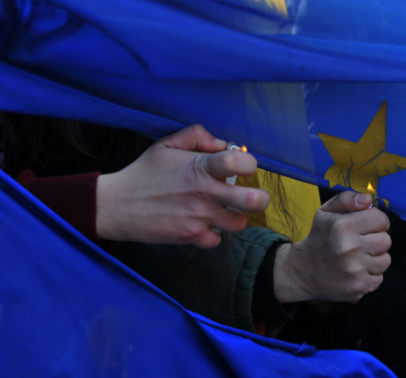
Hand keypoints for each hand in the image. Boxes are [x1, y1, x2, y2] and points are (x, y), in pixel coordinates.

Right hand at [96, 124, 269, 246]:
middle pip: (253, 200)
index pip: (239, 162)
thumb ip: (198, 136)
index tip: (244, 167)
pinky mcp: (190, 237)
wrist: (116, 206)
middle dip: (260, 198)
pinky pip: (217, 239)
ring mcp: (198, 217)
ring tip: (221, 209)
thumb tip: (223, 144)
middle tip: (253, 196)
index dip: (249, 164)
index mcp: (200, 167)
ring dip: (234, 217)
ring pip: (239, 223)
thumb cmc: (145, 172)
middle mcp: (203, 193)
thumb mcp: (167, 144)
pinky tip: (200, 223)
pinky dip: (211, 233)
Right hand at [273, 191, 391, 302]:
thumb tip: (368, 199)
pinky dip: (370, 275)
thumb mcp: (325, 212)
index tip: (369, 226)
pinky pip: (379, 278)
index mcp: (342, 226)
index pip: (381, 219)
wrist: (302, 271)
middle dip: (376, 240)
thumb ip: (347, 199)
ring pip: (385, 260)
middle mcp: (349, 248)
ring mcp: (354, 270)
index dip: (377, 221)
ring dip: (375, 258)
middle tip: (361, 243)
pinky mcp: (358, 287)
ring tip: (359, 257)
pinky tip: (356, 271)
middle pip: (386, 240)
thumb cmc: (319, 238)